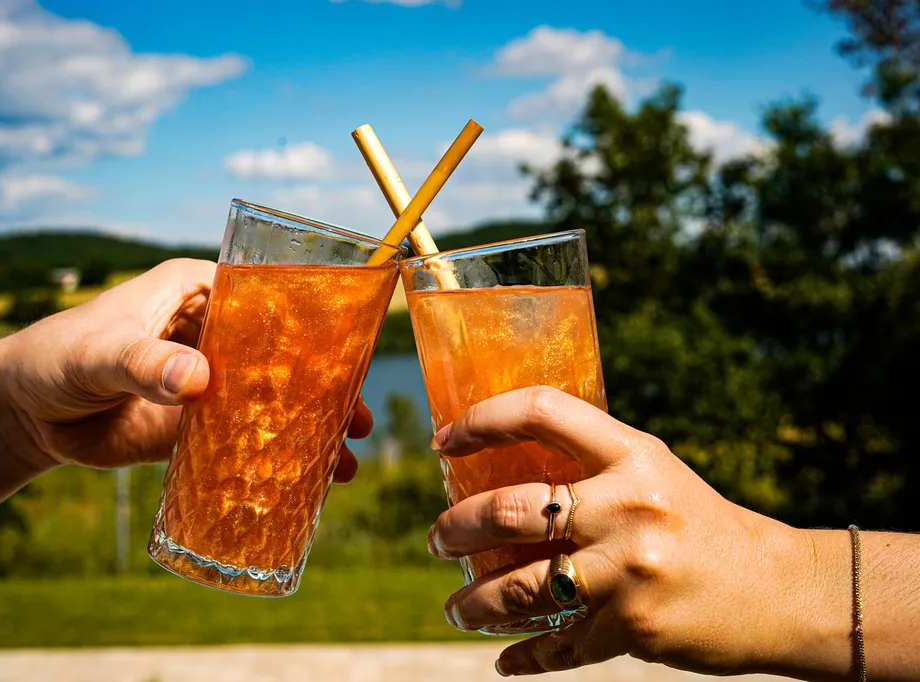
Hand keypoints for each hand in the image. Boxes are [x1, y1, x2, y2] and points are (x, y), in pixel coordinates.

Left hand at [0, 258, 364, 477]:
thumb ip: (142, 362)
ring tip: (345, 461)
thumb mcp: (98, 352)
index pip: (270, 300)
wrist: (23, 415)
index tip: (352, 356)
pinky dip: (274, 456)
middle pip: (285, 356)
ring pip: (273, 400)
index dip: (315, 325)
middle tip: (359, 418)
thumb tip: (197, 379)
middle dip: (326, 386)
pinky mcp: (196, 426)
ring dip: (310, 427)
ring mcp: (208, 382)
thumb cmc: (55, 359)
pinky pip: (245, 439)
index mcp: (198, 294)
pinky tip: (305, 481)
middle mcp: (213, 335)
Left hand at [428, 386, 816, 677]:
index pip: (541, 411)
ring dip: (474, 601)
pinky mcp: (631, 628)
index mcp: (634, 454)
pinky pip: (557, 645)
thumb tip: (507, 466)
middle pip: (510, 508)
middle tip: (437, 537)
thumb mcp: (654, 473)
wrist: (779, 592)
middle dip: (455, 526)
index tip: (442, 440)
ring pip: (518, 586)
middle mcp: (628, 505)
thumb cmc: (703, 524)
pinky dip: (524, 657)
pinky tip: (505, 660)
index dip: (480, 420)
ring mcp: (628, 570)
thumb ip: (592, 465)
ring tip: (456, 608)